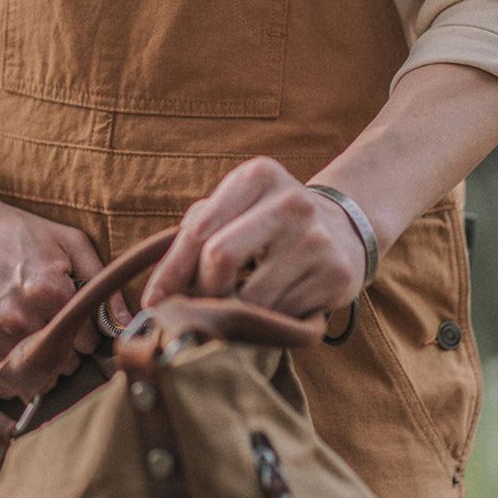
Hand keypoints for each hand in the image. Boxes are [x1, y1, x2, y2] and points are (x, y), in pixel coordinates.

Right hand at [0, 187, 130, 386]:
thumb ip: (102, 280)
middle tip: (49, 329)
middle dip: (63, 353)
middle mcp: (19, 319)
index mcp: (50, 292)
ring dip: (36, 368)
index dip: (83, 333)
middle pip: (62, 365)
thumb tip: (126, 323)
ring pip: (30, 381)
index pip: (87, 342)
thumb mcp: (67, 241)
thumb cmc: (15, 231)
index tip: (72, 321)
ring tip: (27, 338)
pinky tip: (5, 349)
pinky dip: (5, 377)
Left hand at [140, 157, 365, 317]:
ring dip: (235, 312)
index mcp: (258, 176)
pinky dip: (267, 321)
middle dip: (202, 290)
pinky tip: (273, 306)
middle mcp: (289, 201)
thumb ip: (197, 232)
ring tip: (239, 305)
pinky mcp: (335, 274)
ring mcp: (315, 238)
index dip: (170, 272)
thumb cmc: (269, 220)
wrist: (344, 227)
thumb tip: (157, 292)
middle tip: (200, 303)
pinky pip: (281, 315)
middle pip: (219, 257)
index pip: (199, 228)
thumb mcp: (238, 206)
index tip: (153, 302)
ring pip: (250, 297)